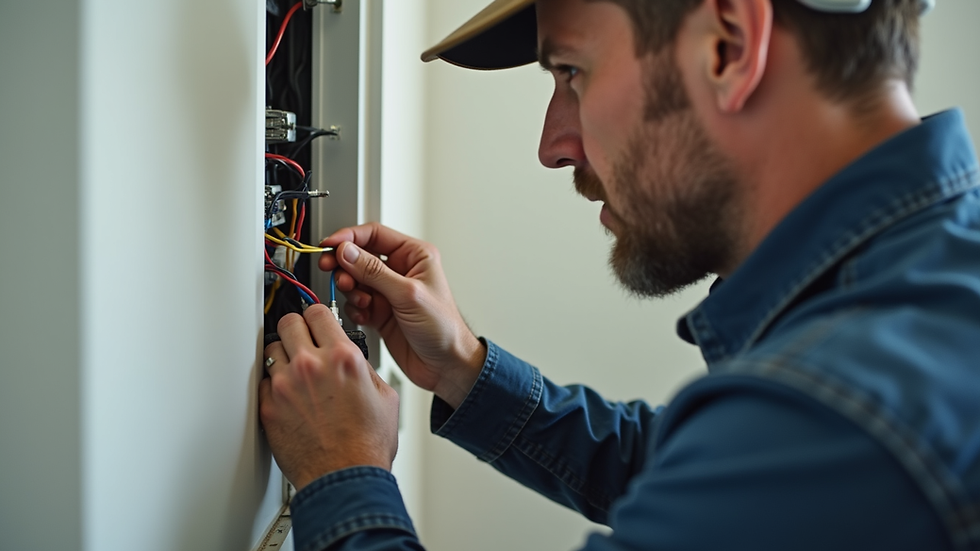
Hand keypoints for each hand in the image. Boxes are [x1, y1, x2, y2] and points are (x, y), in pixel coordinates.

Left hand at [259, 304, 398, 489]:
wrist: (345, 478)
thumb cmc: (367, 445)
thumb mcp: (385, 397)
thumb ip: (366, 369)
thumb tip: (355, 361)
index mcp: (343, 357)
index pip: (319, 312)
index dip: (318, 316)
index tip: (317, 321)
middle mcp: (311, 365)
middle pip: (288, 322)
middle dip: (296, 328)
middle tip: (301, 339)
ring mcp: (286, 385)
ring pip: (271, 349)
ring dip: (282, 355)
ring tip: (294, 370)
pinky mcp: (269, 407)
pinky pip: (264, 382)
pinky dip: (274, 385)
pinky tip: (288, 396)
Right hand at [319, 223, 485, 408]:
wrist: (446, 366)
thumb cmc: (443, 328)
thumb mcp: (407, 294)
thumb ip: (374, 271)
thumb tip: (347, 251)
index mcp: (414, 256)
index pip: (374, 234)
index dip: (349, 237)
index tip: (329, 245)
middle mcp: (401, 270)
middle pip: (360, 256)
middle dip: (344, 264)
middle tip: (329, 270)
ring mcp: (388, 292)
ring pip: (355, 280)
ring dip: (351, 289)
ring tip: (360, 300)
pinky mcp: (380, 312)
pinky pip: (356, 302)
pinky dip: (355, 308)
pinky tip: (365, 316)